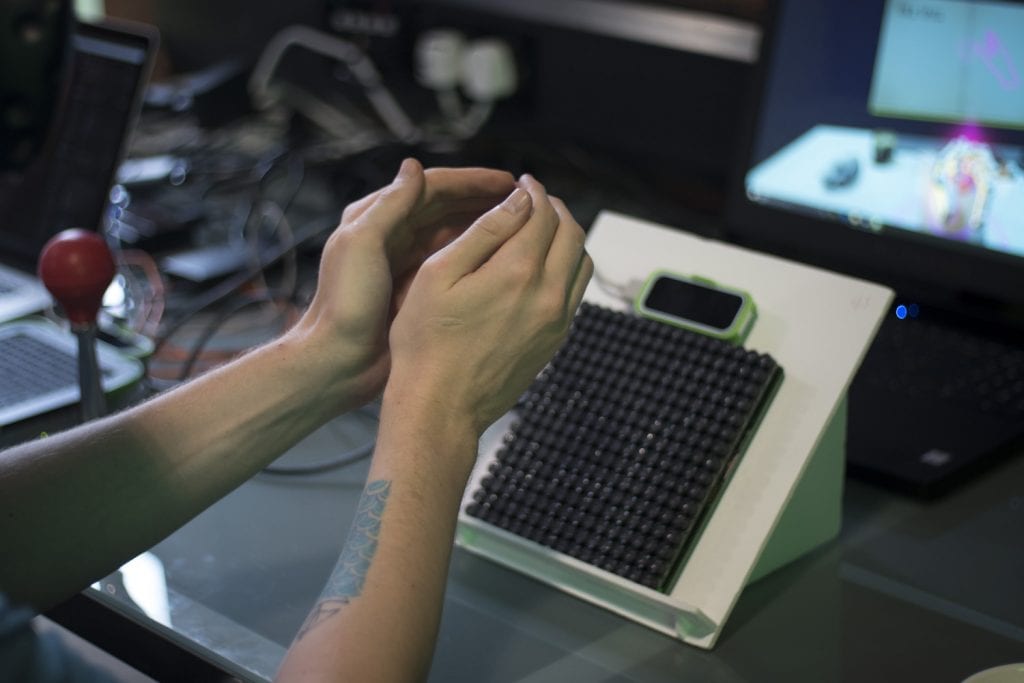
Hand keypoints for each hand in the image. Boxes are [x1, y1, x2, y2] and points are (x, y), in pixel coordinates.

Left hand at [291, 158, 516, 408]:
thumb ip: (388, 206)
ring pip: (453, 236)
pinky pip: (453, 266)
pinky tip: (502, 260)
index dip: (470, 182)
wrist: (337, 362)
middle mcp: (392, 236)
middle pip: (446, 208)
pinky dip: (476, 258)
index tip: (507, 182)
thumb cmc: (344, 304)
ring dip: (484, 227)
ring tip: (521, 225)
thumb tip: (413, 165)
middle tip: (524, 201)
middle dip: (484, 201)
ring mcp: (405, 265)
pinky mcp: (415, 291)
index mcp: (375, 218)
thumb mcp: (362, 246)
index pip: (430, 188)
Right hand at [385, 174, 592, 439]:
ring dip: (566, 237)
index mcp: (517, 272)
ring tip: (540, 230)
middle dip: (554, 208)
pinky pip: (576, 292)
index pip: (542, 213)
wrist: (441, 407)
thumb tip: (519, 199)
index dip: (533, 191)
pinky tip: (540, 268)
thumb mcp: (439, 274)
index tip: (521, 183)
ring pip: (582, 262)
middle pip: (571, 232)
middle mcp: (548, 295)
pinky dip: (567, 268)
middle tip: (533, 201)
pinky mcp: (557, 341)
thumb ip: (484, 231)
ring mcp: (558, 321)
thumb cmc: (426, 343)